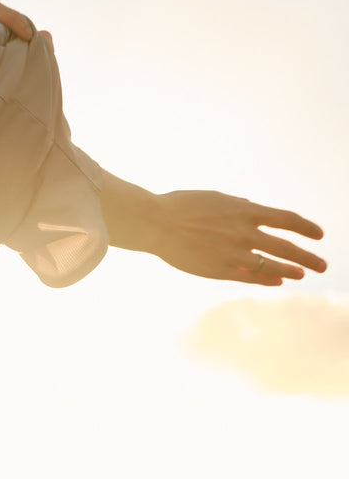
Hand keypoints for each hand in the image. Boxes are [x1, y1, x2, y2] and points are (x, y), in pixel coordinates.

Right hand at [147, 191, 325, 285]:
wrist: (156, 223)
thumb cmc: (181, 206)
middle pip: (287, 248)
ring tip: (302, 274)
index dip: (306, 228)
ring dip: (291, 271)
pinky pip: (251, 276)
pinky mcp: (220, 269)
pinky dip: (267, 278)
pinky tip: (277, 280)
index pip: (286, 220)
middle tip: (322, 265)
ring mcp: (234, 252)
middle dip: (308, 257)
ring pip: (272, 266)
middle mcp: (244, 232)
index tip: (319, 235)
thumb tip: (253, 206)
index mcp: (244, 211)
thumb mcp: (214, 198)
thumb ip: (237, 204)